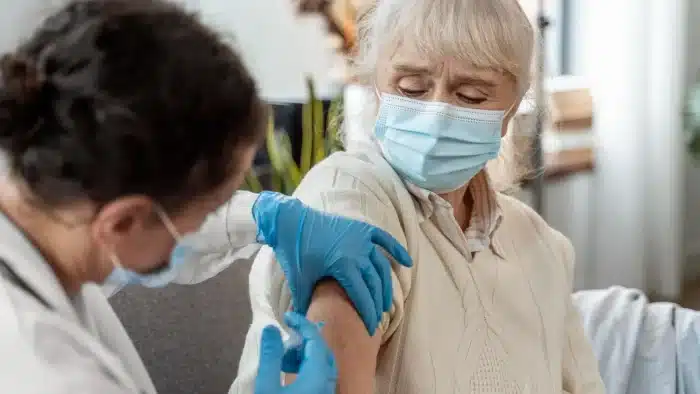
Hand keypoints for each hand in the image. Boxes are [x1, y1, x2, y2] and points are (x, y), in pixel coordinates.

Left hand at [252, 191, 412, 334]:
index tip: (370, 329)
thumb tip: (310, 327)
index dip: (368, 315)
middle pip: (375, 284)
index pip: (363, 297)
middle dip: (377, 304)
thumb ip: (308, 305)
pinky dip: (397, 250)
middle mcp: (358, 252)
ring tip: (386, 302)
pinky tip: (407, 263)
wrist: (291, 222)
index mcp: (343, 266)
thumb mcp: (299, 283)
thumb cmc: (294, 254)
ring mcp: (362, 239)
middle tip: (376, 319)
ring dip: (386, 285)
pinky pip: (384, 240)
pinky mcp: (362, 228)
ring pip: (382, 266)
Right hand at [255, 312, 336, 393]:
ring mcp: (327, 389)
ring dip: (303, 352)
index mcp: (319, 373)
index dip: (301, 323)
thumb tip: (271, 328)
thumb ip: (271, 356)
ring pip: (321, 362)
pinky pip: (319, 373)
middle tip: (285, 333)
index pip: (315, 338)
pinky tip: (288, 369)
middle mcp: (328, 379)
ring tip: (282, 353)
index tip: (285, 316)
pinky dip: (305, 364)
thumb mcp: (268, 385)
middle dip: (303, 337)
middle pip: (321, 349)